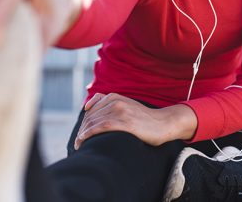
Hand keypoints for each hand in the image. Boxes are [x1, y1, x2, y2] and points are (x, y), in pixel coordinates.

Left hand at [74, 93, 197, 149]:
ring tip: (78, 145)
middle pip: (90, 116)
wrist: (164, 123)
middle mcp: (115, 101)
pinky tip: (83, 140)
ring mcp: (120, 111)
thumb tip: (91, 111)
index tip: (80, 134)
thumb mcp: (127, 107)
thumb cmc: (145, 119)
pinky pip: (100, 127)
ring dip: (82, 134)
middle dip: (81, 130)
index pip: (91, 109)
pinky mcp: (124, 122)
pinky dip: (88, 134)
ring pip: (93, 122)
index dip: (83, 122)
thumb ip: (112, 106)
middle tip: (77, 143)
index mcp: (114, 97)